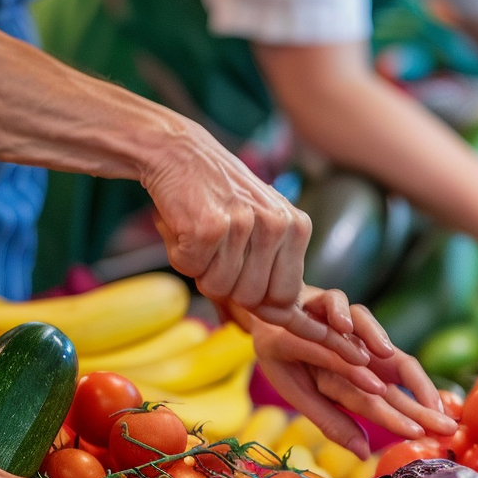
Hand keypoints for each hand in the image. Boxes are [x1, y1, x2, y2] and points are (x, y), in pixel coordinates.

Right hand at [144, 119, 355, 347]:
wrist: (180, 152)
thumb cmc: (220, 197)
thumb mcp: (260, 228)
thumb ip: (271, 274)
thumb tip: (275, 324)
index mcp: (297, 227)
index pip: (285, 298)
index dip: (259, 302)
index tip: (242, 288)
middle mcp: (276, 225)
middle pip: (251, 298)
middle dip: (226, 285)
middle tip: (216, 252)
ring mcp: (244, 225)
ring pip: (219, 287)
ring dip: (201, 270)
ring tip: (202, 236)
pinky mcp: (209, 226)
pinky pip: (192, 270)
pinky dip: (180, 256)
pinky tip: (185, 227)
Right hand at [246, 289, 456, 457]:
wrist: (267, 321)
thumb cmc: (291, 361)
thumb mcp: (308, 396)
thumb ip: (333, 421)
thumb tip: (363, 452)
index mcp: (359, 375)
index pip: (390, 397)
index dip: (411, 414)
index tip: (435, 433)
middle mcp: (359, 350)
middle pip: (395, 366)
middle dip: (420, 394)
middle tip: (445, 421)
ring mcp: (342, 324)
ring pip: (368, 327)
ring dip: (376, 341)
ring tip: (389, 367)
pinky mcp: (321, 301)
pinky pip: (334, 302)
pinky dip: (339, 312)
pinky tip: (343, 326)